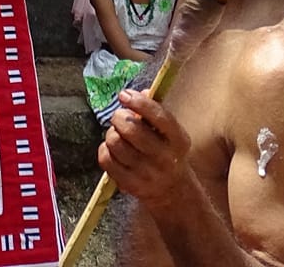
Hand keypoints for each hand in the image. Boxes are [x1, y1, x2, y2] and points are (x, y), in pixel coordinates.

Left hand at [100, 87, 194, 204]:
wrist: (172, 192)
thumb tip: (141, 92)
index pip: (159, 117)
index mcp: (178, 140)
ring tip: (117, 134)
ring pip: (115, 142)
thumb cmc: (166, 152)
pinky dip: (104, 149)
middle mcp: (164, 158)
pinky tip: (112, 150)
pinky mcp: (130, 184)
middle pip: (131, 129)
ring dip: (111, 133)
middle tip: (120, 117)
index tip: (124, 95)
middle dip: (119, 117)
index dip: (139, 102)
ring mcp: (147, 173)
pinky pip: (106, 159)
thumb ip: (155, 111)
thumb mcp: (170, 133)